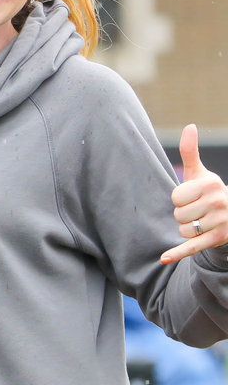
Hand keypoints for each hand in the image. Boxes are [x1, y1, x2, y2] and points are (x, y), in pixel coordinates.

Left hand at [162, 124, 227, 263]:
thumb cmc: (209, 192)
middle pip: (178, 214)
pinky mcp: (217, 240)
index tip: (192, 198)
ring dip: (186, 228)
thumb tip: (190, 126)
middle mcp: (219, 202)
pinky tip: (163, 258)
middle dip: (183, 214)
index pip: (175, 196)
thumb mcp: (201, 173)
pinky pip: (191, 247)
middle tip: (197, 211)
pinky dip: (177, 253)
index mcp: (211, 184)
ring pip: (182, 229)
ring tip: (201, 222)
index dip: (179, 199)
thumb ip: (191, 151)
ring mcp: (220, 223)